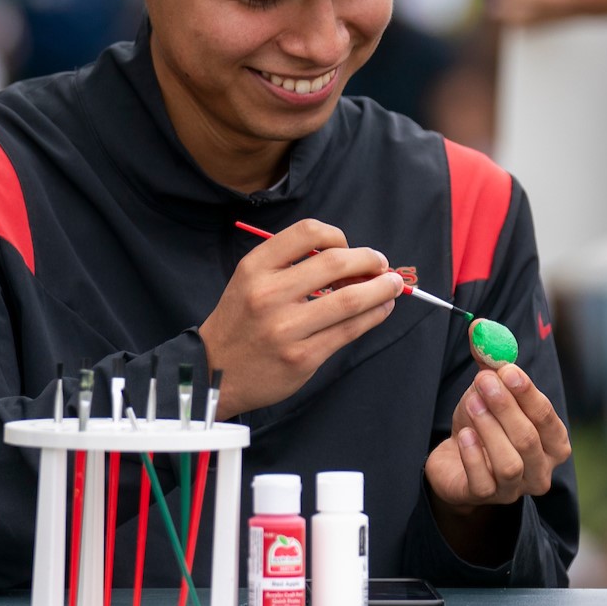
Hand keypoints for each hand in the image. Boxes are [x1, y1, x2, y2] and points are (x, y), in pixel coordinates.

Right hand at [197, 219, 403, 417]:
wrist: (213, 372)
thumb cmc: (241, 321)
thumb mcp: (251, 281)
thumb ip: (291, 265)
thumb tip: (351, 258)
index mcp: (256, 268)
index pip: (307, 233)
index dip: (337, 235)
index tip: (349, 246)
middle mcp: (269, 295)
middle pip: (335, 263)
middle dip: (369, 260)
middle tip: (382, 264)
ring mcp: (286, 329)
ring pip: (349, 300)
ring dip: (380, 289)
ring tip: (392, 286)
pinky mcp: (302, 357)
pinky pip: (349, 331)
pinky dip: (373, 315)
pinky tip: (381, 309)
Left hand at [425, 363, 572, 512]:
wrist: (455, 459)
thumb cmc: (484, 423)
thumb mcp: (489, 391)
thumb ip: (489, 362)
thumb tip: (477, 326)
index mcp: (553, 443)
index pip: (547, 418)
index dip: (528, 393)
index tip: (507, 370)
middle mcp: (540, 470)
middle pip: (529, 440)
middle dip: (506, 407)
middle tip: (483, 380)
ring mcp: (514, 489)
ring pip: (510, 463)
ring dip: (490, 429)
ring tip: (472, 404)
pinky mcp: (486, 498)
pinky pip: (483, 480)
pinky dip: (474, 455)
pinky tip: (464, 435)